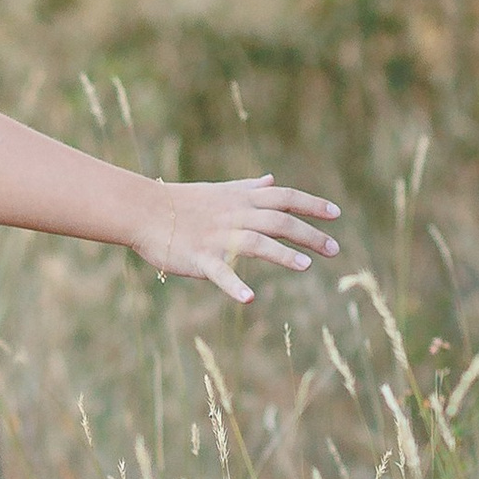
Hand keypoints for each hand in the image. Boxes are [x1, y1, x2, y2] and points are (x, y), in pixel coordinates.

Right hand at [130, 172, 340, 303]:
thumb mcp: (219, 190)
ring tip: (306, 266)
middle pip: (279, 222)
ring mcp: (218, 238)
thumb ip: (248, 187)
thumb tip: (272, 180)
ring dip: (282, 254)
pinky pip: (220, 273)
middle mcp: (235, 216)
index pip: (284, 198)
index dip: (311, 205)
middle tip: (334, 249)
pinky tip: (250, 298)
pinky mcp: (199, 258)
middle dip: (309, 234)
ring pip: (256, 243)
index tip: (336, 214)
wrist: (142, 209)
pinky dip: (235, 285)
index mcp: (241, 200)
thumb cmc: (181, 201)